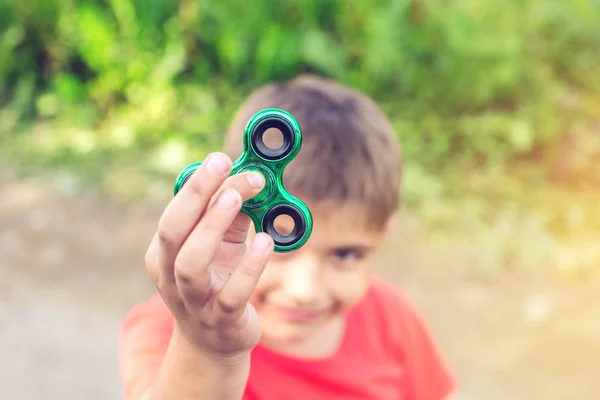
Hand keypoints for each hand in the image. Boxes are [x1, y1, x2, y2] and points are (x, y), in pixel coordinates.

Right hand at [144, 152, 272, 360]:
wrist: (214, 342)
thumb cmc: (216, 283)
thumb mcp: (219, 247)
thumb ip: (229, 216)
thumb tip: (247, 176)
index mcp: (164, 254)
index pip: (174, 214)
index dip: (196, 185)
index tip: (220, 159)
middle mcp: (170, 277)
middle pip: (172, 232)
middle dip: (196, 195)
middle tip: (223, 166)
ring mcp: (193, 302)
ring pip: (191, 263)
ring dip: (212, 226)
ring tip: (237, 198)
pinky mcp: (221, 321)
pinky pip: (232, 294)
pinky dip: (249, 266)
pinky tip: (265, 241)